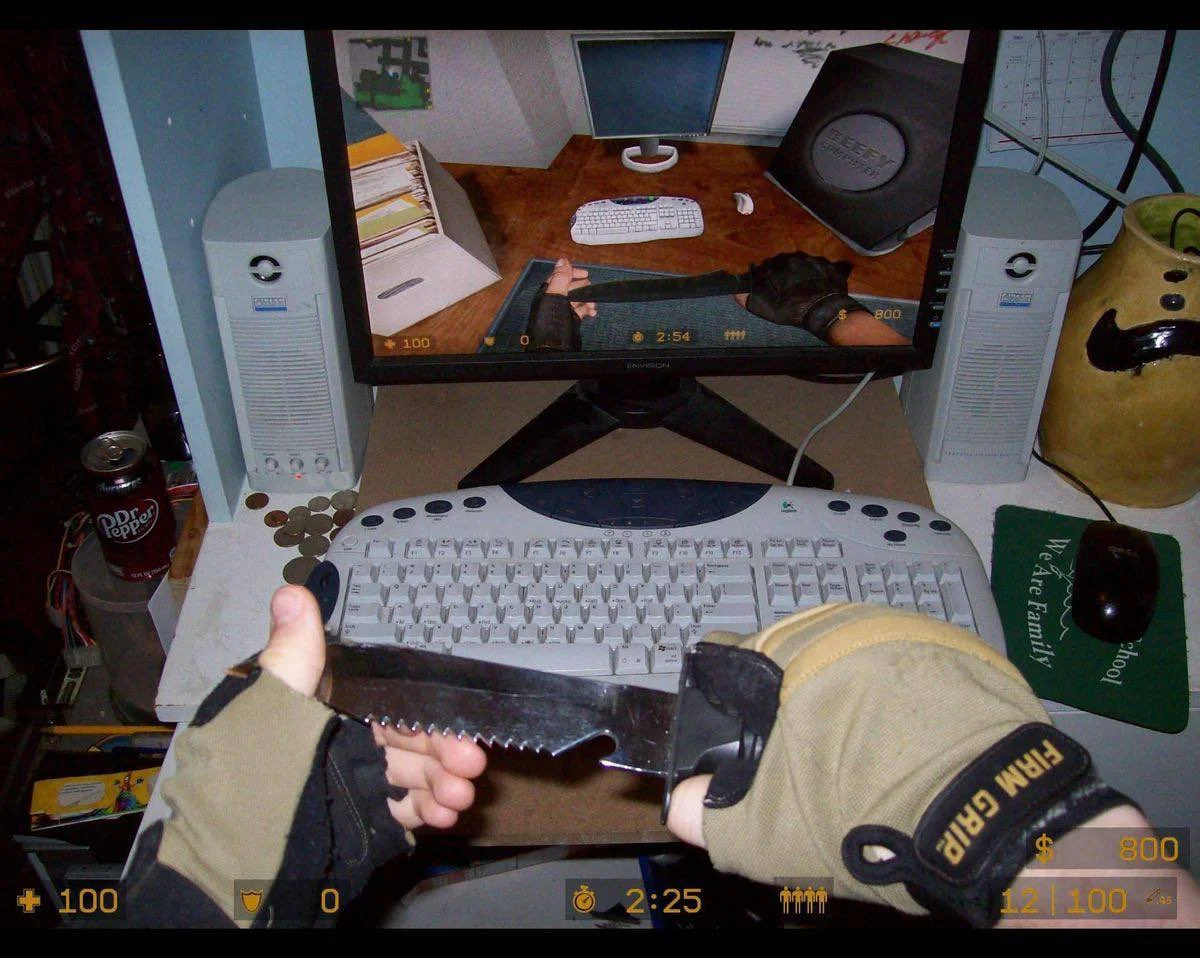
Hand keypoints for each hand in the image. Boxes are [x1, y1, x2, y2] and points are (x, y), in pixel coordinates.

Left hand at [258, 586, 486, 831]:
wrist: (223, 865)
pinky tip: (445, 815)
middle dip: (444, 751)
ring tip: (462, 797)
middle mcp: (340, 740)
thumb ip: (290, 657)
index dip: (425, 710)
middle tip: (472, 765)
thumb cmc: (241, 780)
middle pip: (407, 740)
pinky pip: (398, 810)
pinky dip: (425, 811)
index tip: (462, 720)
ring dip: (442, 783)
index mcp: (322, 707)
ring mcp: (349, 782)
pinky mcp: (354, 820)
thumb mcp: (266, 710)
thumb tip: (290, 591)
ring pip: (409, 775)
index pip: (388, 700)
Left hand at [525, 257, 595, 350]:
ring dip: (586, 299)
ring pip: (576, 299)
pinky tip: (593, 312)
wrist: (553, 347)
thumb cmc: (553, 320)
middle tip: (591, 288)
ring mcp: (562, 311)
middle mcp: (554, 300)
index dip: (572, 272)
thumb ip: (560, 278)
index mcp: (547, 292)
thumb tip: (563, 260)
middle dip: (581, 287)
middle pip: (570, 288)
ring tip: (593, 304)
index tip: (585, 273)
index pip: (559, 276)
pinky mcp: (570, 321)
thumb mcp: (555, 296)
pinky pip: (579, 311)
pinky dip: (587, 310)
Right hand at [663, 604, 1132, 926]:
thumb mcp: (765, 834)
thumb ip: (704, 817)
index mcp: (789, 646)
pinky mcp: (965, 653)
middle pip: (800, 663)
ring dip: (855, 704)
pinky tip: (915, 756)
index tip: (745, 749)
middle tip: (813, 771)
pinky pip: (916, 677)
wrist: (989, 813)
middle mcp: (848, 620)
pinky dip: (908, 709)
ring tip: (870, 767)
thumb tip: (680, 805)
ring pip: (860, 667)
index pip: (734, 659)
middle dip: (798, 708)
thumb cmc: (864, 811)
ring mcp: (912, 630)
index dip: (729, 707)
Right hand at [740, 251, 868, 341]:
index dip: (770, 277)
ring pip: (804, 263)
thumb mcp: (765, 308)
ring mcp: (814, 259)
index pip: (769, 266)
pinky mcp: (830, 265)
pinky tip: (820, 284)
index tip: (773, 287)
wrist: (823, 310)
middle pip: (787, 263)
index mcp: (778, 264)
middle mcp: (795, 257)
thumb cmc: (792, 309)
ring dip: (803, 272)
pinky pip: (823, 266)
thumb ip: (748, 299)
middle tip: (789, 288)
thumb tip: (736, 292)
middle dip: (786, 273)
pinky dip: (820, 273)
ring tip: (805, 286)